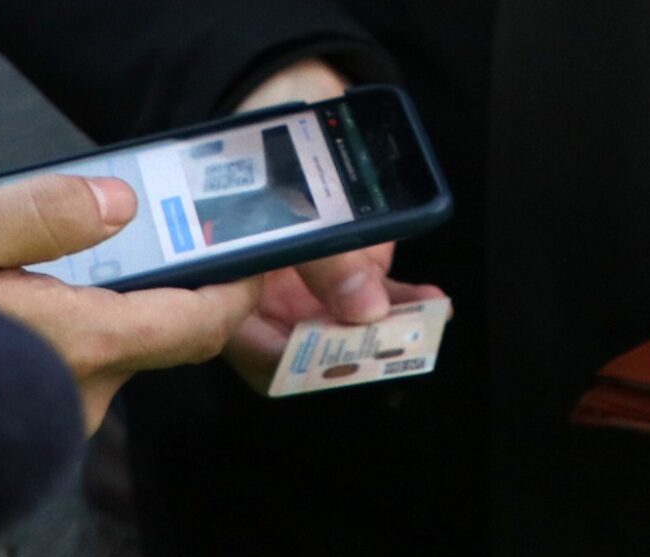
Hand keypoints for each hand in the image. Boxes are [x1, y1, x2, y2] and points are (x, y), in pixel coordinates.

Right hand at [0, 175, 262, 432]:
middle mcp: (79, 396)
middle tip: (105, 235)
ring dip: (95, 306)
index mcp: (75, 343)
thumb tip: (120, 203)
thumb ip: (43, 211)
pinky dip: (64, 334)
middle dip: (148, 284)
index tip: (247, 254)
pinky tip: (8, 310)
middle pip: (154, 334)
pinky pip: (74, 374)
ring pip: (110, 352)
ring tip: (29, 270)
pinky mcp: (30, 428)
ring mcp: (55, 421)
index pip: (195, 325)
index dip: (233, 288)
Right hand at [223, 58, 448, 390]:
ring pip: (346, 330)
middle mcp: (263, 295)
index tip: (337, 354)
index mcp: (227, 284)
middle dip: (351, 351)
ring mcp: (305, 285)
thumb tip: (365, 308)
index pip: (257, 350)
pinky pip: (374, 300)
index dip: (294, 362)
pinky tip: (431, 299)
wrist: (282, 92)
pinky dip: (403, 303)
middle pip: (305, 351)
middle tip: (389, 340)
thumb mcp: (286, 188)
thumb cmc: (258, 140)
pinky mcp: (343, 267)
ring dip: (387, 329)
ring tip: (423, 318)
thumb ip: (321, 254)